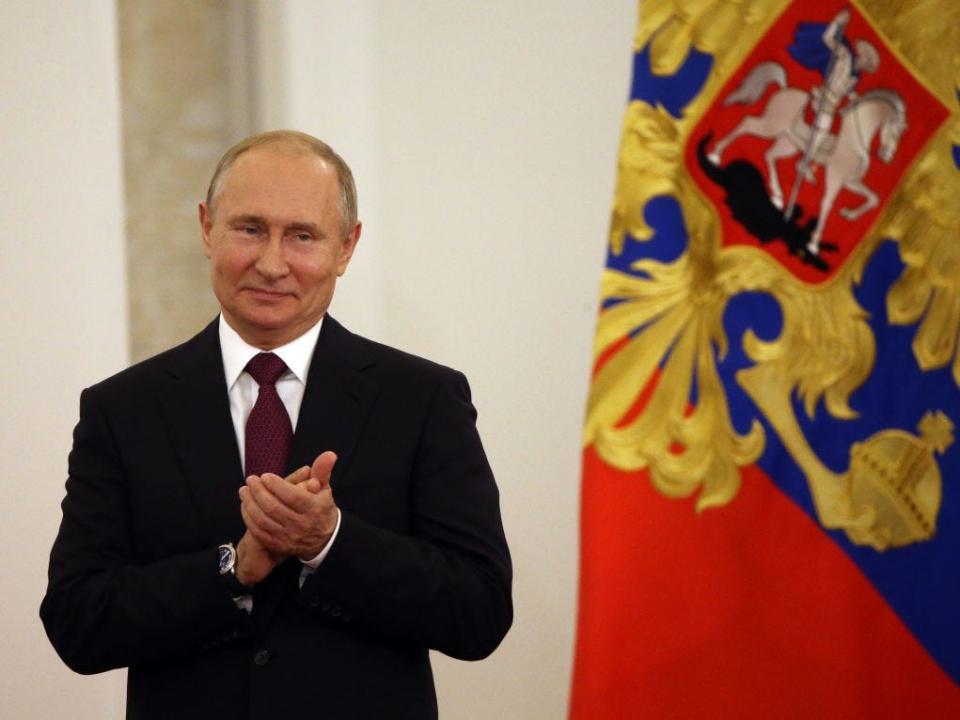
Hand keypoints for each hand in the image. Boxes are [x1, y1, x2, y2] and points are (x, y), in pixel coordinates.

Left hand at [233, 465, 313, 585]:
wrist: (323, 538)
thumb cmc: (320, 508)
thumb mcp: (324, 488)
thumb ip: (322, 470)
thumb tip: (329, 454)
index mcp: (314, 508)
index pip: (292, 496)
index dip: (276, 485)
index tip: (265, 476)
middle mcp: (302, 525)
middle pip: (274, 507)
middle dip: (259, 492)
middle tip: (251, 480)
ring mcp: (289, 537)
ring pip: (263, 520)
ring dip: (250, 503)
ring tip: (244, 490)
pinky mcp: (279, 545)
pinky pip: (259, 532)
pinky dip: (249, 518)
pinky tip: (246, 506)